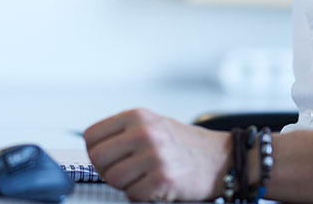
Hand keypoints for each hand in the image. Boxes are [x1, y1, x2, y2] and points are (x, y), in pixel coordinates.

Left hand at [83, 108, 229, 201]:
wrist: (220, 159)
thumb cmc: (185, 144)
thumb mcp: (152, 124)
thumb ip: (123, 132)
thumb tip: (93, 147)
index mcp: (137, 116)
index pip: (91, 136)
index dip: (95, 152)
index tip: (107, 159)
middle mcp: (144, 132)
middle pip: (98, 158)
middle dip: (107, 170)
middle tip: (123, 173)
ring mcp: (154, 155)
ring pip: (113, 179)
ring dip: (125, 184)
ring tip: (142, 179)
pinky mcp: (162, 178)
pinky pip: (132, 194)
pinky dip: (140, 195)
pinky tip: (153, 187)